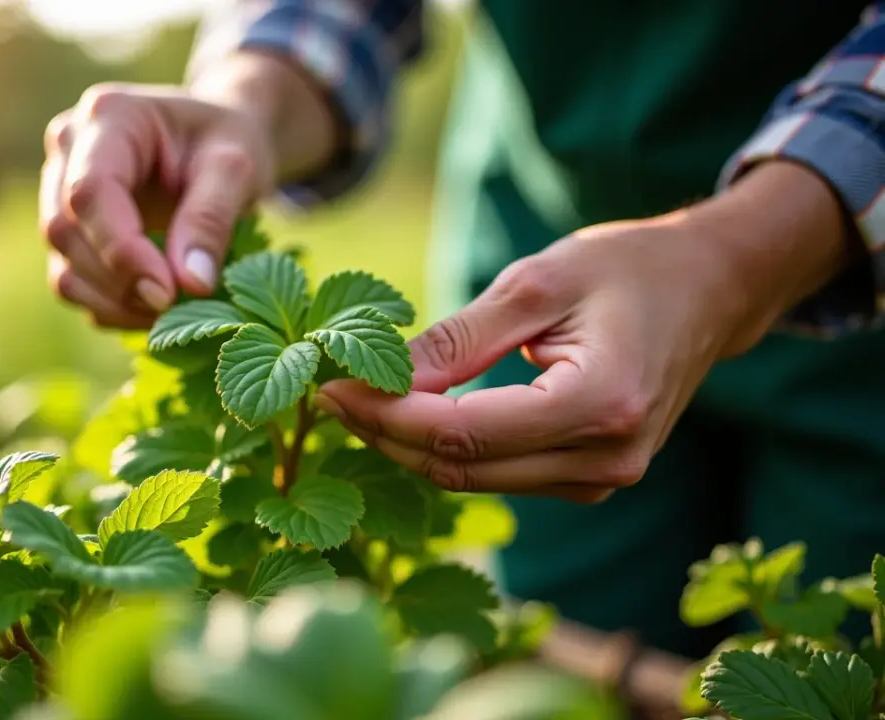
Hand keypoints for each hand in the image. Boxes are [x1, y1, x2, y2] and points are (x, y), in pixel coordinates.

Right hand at [40, 83, 275, 327]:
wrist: (218, 143)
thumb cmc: (229, 142)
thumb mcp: (236, 167)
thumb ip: (211, 218)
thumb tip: (190, 284)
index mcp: (110, 117)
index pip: (89, 191)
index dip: (121, 249)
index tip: (167, 292)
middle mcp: (70, 150)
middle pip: (66, 231)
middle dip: (121, 281)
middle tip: (178, 306)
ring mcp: (60, 193)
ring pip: (64, 267)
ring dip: (115, 303)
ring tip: (174, 309)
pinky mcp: (70, 233)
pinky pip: (74, 285)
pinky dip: (112, 308)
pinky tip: (156, 310)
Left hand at [314, 162, 847, 502]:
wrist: (708, 291)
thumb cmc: (628, 269)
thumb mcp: (538, 281)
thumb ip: (460, 337)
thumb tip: (382, 377)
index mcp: (601, 403)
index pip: (463, 433)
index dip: (386, 415)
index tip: (329, 384)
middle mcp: (607, 459)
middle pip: (462, 468)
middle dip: (384, 433)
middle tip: (326, 391)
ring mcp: (603, 478)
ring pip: (475, 479)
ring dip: (408, 445)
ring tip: (353, 397)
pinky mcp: (590, 479)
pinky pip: (499, 474)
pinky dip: (447, 449)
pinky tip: (406, 414)